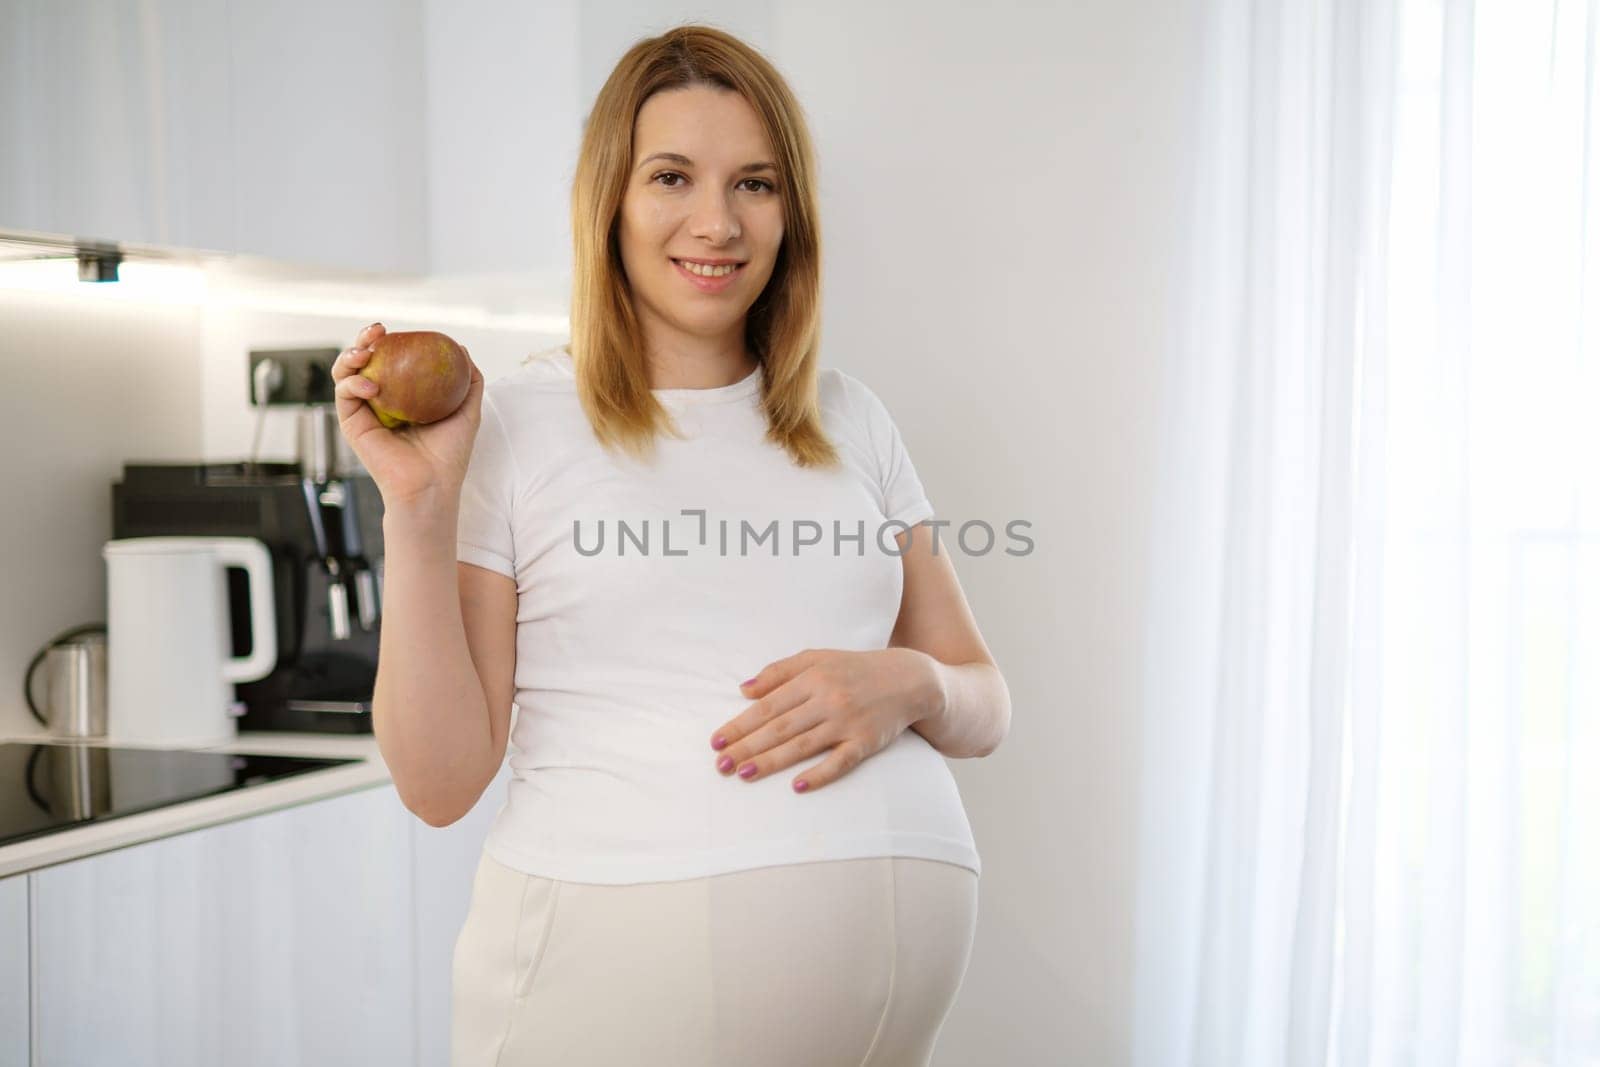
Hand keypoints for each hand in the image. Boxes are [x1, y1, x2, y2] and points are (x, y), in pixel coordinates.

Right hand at [330, 322, 484, 509]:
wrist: (432, 485)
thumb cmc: (449, 455)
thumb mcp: (467, 411)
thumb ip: (468, 380)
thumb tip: (462, 348)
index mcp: (403, 396)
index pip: (390, 360)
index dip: (388, 341)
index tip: (395, 329)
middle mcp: (380, 401)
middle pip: (364, 361)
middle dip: (364, 339)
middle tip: (376, 331)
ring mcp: (365, 412)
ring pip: (345, 373)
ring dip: (349, 355)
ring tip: (365, 352)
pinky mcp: (352, 424)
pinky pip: (344, 394)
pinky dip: (353, 383)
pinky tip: (370, 385)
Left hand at [709, 648, 943, 793]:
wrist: (910, 679)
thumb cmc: (855, 668)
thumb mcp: (817, 658)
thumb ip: (779, 671)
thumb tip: (744, 690)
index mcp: (813, 678)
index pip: (768, 705)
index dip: (740, 725)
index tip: (716, 742)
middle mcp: (828, 699)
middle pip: (780, 727)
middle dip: (747, 747)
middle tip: (720, 765)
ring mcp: (848, 722)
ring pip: (802, 745)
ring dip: (770, 762)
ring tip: (743, 775)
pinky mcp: (867, 742)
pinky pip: (840, 761)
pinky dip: (820, 774)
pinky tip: (797, 786)